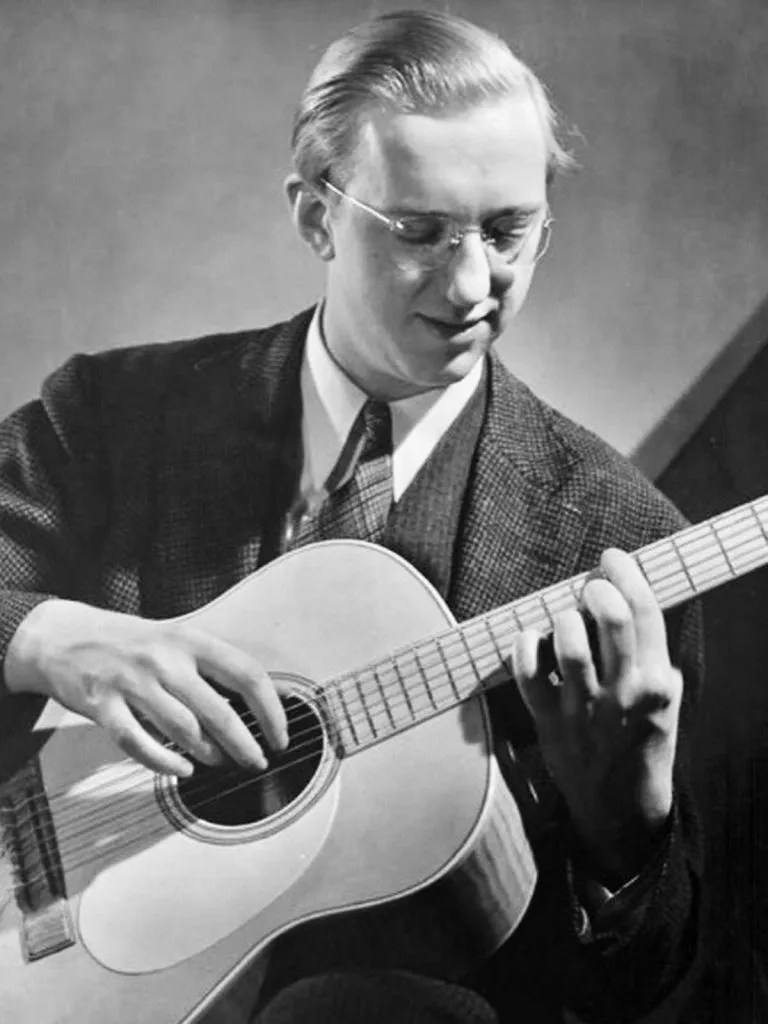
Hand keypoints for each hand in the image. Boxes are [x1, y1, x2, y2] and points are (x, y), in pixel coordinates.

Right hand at [5, 599, 287, 776]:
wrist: (61, 636)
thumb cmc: (128, 642)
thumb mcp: (176, 638)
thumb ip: (216, 666)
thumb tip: (272, 695)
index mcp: (189, 640)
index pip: (245, 674)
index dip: (270, 709)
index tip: (280, 734)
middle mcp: (164, 660)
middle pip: (218, 711)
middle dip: (245, 744)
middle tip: (257, 761)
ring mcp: (131, 683)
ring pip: (183, 730)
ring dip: (209, 754)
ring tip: (221, 763)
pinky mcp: (102, 707)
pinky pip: (138, 743)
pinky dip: (164, 762)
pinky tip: (182, 769)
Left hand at [509, 549, 681, 884]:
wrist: (621, 804)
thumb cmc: (640, 738)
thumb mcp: (663, 695)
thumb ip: (649, 651)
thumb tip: (626, 593)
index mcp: (656, 683)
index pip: (646, 614)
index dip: (627, 574)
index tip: (613, 557)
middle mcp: (623, 695)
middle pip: (612, 620)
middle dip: (597, 589)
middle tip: (589, 588)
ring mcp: (584, 710)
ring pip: (570, 644)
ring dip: (564, 618)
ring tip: (564, 617)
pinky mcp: (550, 723)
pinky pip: (529, 675)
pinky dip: (525, 646)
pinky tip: (530, 636)